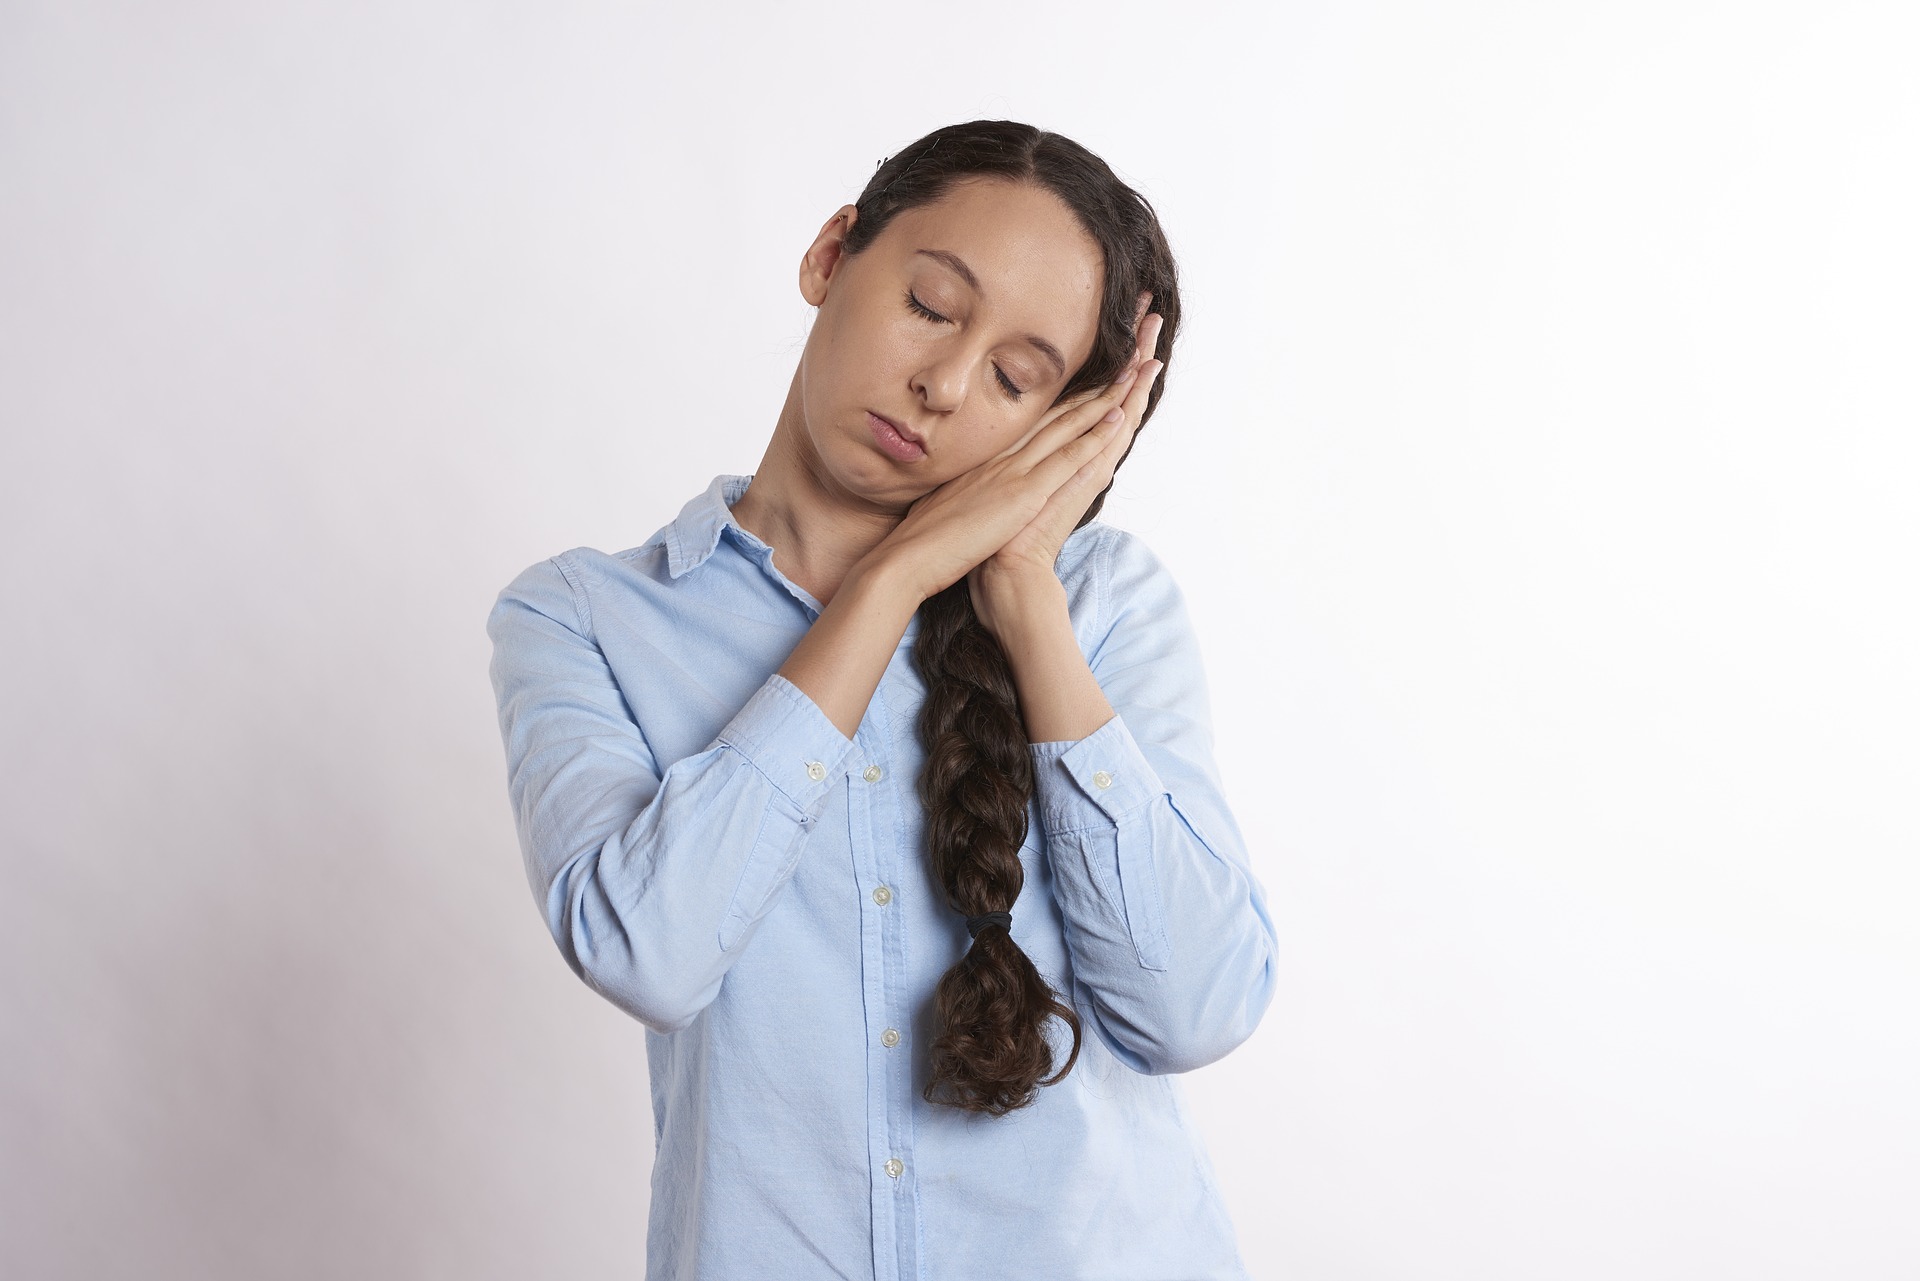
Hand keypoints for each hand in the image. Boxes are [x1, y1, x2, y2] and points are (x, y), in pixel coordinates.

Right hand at [866, 302, 1165, 604]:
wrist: (906, 559)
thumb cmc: (924, 539)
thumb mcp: (949, 502)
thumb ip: (970, 488)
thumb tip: (977, 487)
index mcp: (990, 459)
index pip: (1039, 420)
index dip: (1071, 394)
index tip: (1098, 374)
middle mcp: (1005, 456)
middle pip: (1060, 411)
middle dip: (1098, 382)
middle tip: (1129, 350)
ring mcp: (1014, 471)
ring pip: (1070, 425)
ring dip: (1107, 396)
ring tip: (1138, 368)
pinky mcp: (1022, 494)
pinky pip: (1067, 458)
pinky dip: (1093, 435)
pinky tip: (1117, 413)